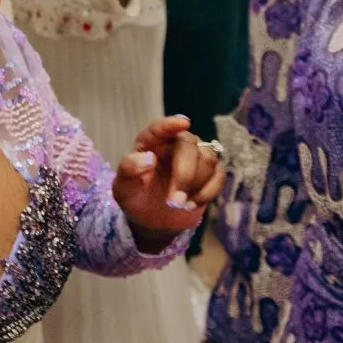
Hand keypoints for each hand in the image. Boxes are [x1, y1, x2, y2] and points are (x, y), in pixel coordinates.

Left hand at [112, 115, 223, 247]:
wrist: (152, 219)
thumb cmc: (136, 196)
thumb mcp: (124, 187)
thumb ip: (129, 169)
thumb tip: (148, 159)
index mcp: (150, 142)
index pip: (160, 128)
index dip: (171, 124)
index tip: (183, 123)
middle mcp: (175, 144)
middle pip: (190, 146)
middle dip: (185, 175)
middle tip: (174, 201)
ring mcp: (195, 157)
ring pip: (208, 160)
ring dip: (196, 186)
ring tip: (179, 204)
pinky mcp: (210, 173)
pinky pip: (219, 176)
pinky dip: (207, 193)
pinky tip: (191, 204)